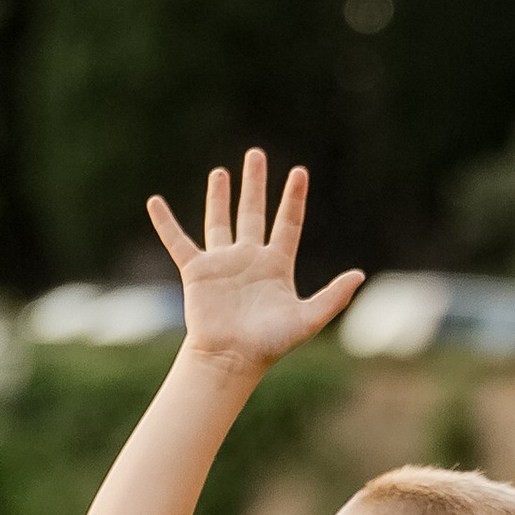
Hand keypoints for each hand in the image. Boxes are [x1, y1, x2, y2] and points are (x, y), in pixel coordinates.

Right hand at [146, 149, 361, 381]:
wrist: (231, 359)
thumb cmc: (269, 344)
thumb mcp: (307, 319)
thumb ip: (332, 297)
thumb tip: (360, 275)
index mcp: (276, 265)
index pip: (287, 223)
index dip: (293, 198)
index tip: (299, 172)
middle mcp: (249, 259)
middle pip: (252, 212)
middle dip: (255, 184)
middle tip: (255, 154)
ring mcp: (222, 263)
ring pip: (219, 221)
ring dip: (219, 197)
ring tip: (220, 173)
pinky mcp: (197, 271)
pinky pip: (178, 241)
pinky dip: (165, 223)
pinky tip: (154, 202)